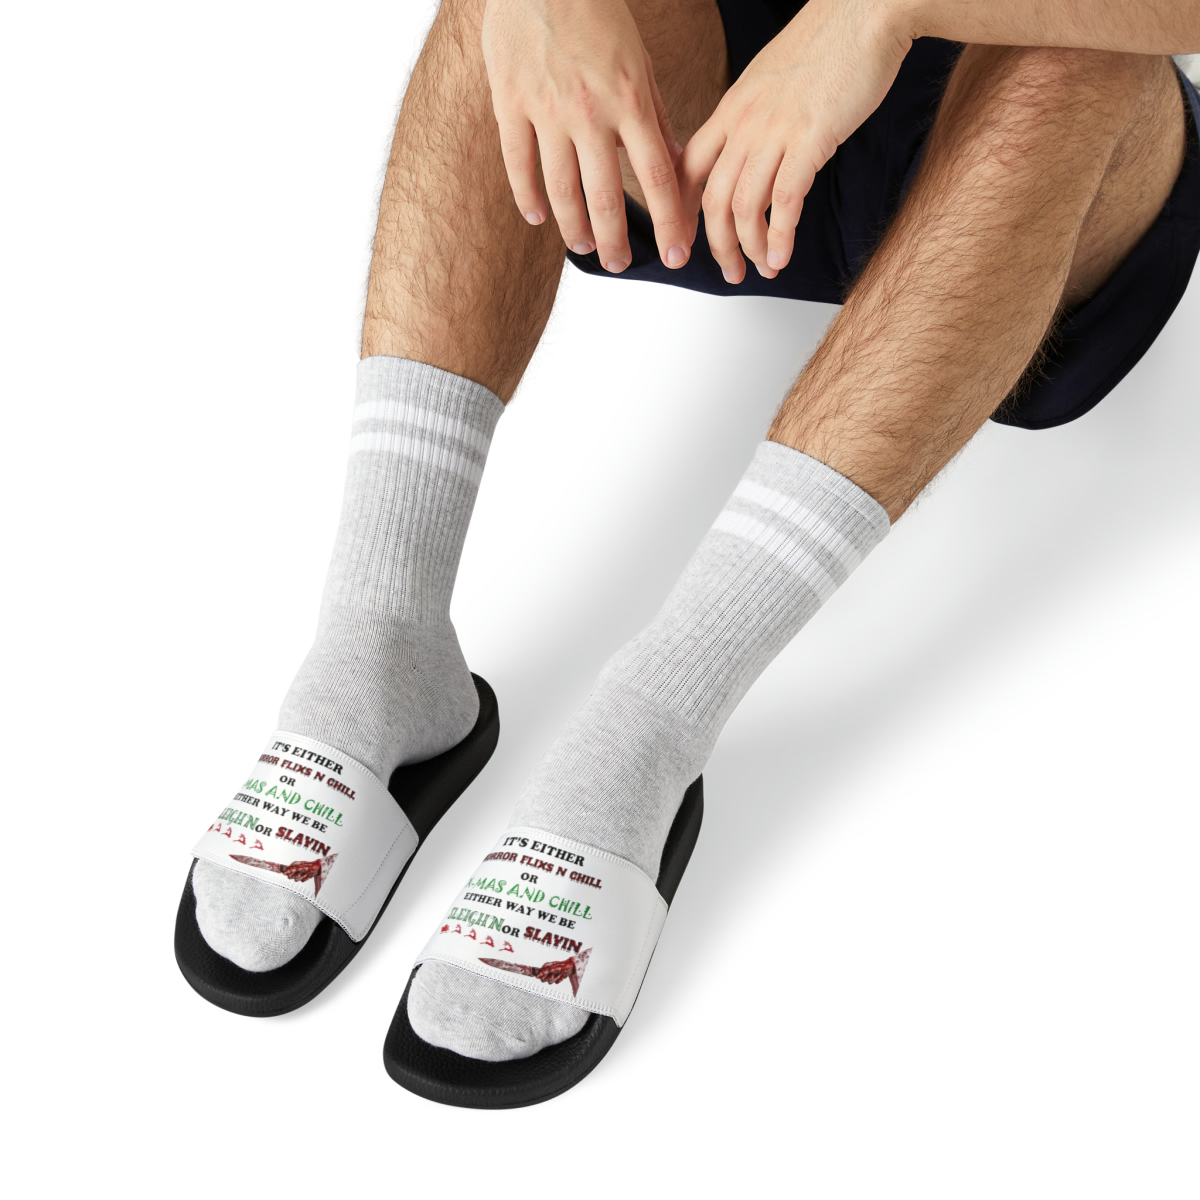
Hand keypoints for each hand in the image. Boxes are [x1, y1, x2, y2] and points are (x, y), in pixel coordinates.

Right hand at [482, 0, 691, 270]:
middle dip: (617, 241)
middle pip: (607, 195)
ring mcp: (546, 108)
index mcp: (630, 99)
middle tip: (621, 265)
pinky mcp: (510, 101)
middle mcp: (590, 110)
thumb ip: (655, 117)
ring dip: (574, 227)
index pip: (657, 176)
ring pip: (561, 188)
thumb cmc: (598, 16)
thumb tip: (678, 165)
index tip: (677, 256)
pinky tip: (537, 219)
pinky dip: (527, 196)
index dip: (668, 222)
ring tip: (584, 248)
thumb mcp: (639, 63)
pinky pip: (518, 162)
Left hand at [680, 0, 911, 282]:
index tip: (690, 240)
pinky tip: (782, 258)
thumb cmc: (831, 42)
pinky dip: (780, 237)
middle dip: (717, 245)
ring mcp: (775, 131)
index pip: (689, 168)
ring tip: (763, 269)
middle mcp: (745, 122)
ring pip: (744, 206)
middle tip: (730, 271)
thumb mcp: (774, 80)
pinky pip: (784, 201)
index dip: (684, 212)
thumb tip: (753, 149)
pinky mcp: (810, 139)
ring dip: (751, 247)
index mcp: (732, 108)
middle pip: (713, 198)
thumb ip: (756, 116)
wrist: (869, 9)